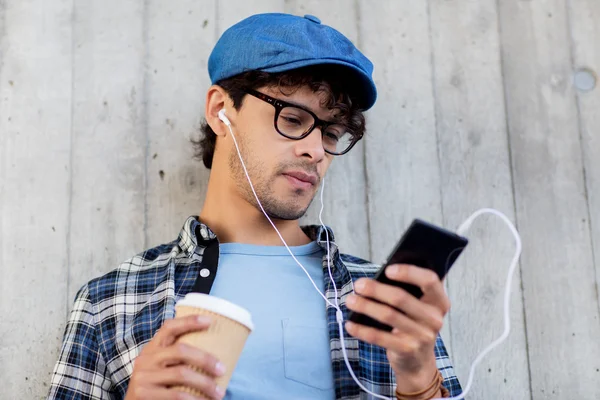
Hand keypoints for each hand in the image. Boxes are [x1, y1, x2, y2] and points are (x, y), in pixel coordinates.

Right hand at [125, 315, 226, 399]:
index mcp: (152, 348)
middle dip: (205, 359)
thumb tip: (216, 356)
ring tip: (219, 393)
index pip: (169, 327)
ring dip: (205, 384)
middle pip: (180, 350)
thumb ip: (177, 359)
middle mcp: (146, 359)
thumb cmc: (157, 386)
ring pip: (181, 374)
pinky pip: (176, 395)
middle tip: (222, 369)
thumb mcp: (161, 367)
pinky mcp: (144, 394)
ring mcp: (143, 377)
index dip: (189, 321)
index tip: (210, 321)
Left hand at [345, 264, 448, 390]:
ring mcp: (422, 336)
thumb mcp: (417, 307)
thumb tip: (376, 278)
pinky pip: (380, 337)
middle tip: (358, 284)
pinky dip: (362, 330)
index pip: (429, 280)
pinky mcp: (407, 350)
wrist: (418, 361)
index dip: (408, 272)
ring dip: (365, 306)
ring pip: (388, 316)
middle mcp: (434, 318)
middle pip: (401, 298)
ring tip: (350, 300)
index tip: (387, 269)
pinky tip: (350, 324)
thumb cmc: (413, 323)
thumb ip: (406, 291)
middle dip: (376, 289)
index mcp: (439, 301)